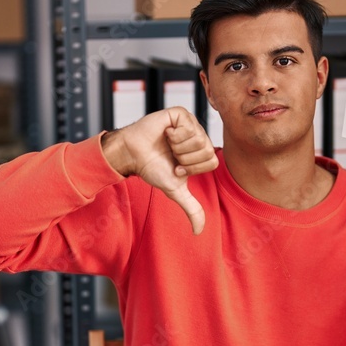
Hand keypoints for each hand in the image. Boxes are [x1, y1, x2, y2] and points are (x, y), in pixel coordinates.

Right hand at [101, 107, 218, 234]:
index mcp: (201, 153)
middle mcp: (199, 137)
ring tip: (166, 145)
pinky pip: (188, 126)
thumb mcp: (175, 190)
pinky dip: (174, 135)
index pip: (212, 162)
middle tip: (171, 156)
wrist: (133, 155)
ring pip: (198, 138)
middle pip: (207, 150)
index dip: (192, 169)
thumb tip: (198, 232)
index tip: (177, 168)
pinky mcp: (180, 113)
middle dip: (185, 159)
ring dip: (177, 147)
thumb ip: (191, 209)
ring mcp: (190, 124)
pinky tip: (164, 133)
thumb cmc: (152, 168)